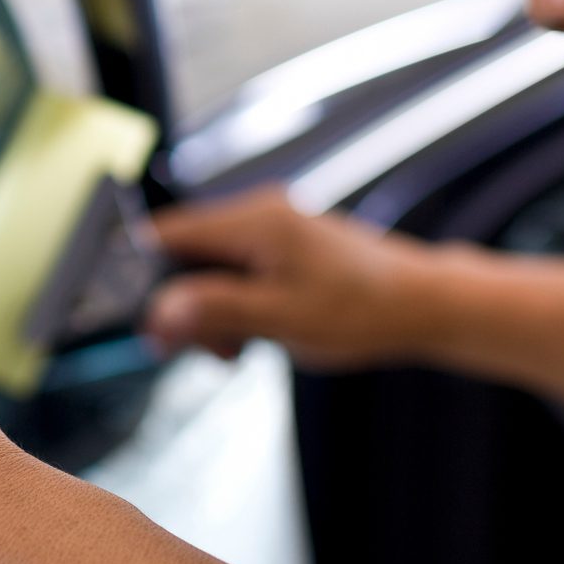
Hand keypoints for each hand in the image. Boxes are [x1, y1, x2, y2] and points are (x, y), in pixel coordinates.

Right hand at [146, 188, 436, 369]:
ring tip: (235, 349)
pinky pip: (236, 270)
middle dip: (183, 303)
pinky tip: (251, 334)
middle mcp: (257, 213)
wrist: (422, 303)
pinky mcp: (282, 245)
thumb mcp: (282, 319)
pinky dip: (233, 303)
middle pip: (185, 253)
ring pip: (209, 266)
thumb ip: (216, 310)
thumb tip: (160, 311)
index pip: (167, 234)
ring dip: (209, 309)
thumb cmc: (363, 309)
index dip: (143, 277)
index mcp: (253, 221)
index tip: (141, 321)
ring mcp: (270, 227)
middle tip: (198, 350)